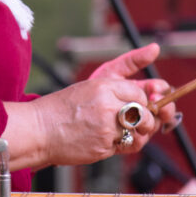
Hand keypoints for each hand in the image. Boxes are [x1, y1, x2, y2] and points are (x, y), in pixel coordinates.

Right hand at [33, 44, 176, 164]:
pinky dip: (120, 145)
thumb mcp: (93, 82)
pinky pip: (124, 147)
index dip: (143, 101)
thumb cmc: (64, 107)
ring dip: (135, 135)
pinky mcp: (103, 147)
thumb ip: (124, 71)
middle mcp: (107, 106)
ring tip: (119, 131)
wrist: (39, 130)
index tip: (137, 105)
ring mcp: (106, 128)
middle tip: (136, 121)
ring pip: (138, 133)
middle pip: (145, 113)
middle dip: (146, 120)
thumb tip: (155, 48)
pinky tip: (105, 140)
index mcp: (104, 86)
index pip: (141, 93)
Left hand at [90, 42, 177, 134]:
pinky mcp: (127, 142)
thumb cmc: (88, 93)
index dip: (161, 90)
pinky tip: (126, 132)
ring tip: (135, 120)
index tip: (153, 90)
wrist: (67, 118)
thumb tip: (155, 47)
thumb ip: (132, 61)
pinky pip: (138, 141)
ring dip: (149, 123)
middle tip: (154, 107)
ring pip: (153, 126)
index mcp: (141, 91)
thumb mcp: (110, 73)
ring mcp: (136, 126)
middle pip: (164, 109)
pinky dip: (135, 137)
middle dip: (164, 108)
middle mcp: (142, 110)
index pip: (162, 89)